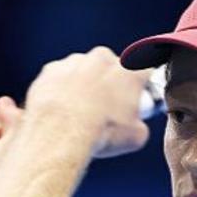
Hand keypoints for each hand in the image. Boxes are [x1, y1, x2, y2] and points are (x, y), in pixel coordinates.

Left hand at [23, 46, 151, 158]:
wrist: (60, 135)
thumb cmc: (100, 134)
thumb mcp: (135, 137)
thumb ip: (139, 123)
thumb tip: (135, 126)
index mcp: (129, 71)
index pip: (144, 69)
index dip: (142, 84)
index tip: (137, 96)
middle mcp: (103, 59)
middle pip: (112, 66)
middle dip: (110, 82)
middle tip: (107, 107)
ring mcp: (75, 61)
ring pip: (84, 69)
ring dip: (86, 83)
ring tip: (81, 111)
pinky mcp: (52, 69)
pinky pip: (61, 76)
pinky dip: (62, 88)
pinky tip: (63, 108)